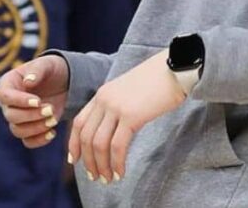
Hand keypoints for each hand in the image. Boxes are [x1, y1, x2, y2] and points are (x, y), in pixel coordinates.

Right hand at [0, 54, 69, 148]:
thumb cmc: (52, 69)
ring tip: (53, 119)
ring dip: (36, 128)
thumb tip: (27, 82)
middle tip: (50, 109)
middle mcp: (9, 103)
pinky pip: (28, 141)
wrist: (65, 82)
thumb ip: (37, 70)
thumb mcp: (47, 64)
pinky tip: (53, 132)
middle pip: (11, 116)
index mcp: (8, 83)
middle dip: (31, 115)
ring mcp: (18, 117)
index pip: (5, 96)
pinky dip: (40, 140)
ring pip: (18, 131)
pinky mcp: (29, 129)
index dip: (20, 101)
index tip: (38, 101)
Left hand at [67, 49, 185, 183]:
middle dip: (88, 160)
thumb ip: (118, 107)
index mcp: (102, 94)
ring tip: (108, 179)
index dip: (73, 144)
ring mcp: (116, 107)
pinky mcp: (131, 116)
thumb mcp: (129, 92)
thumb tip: (115, 129)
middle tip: (95, 177)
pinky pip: (117, 146)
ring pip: (98, 144)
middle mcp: (104, 99)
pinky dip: (117, 162)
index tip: (74, 160)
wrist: (174, 67)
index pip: (78, 122)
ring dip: (102, 165)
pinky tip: (121, 172)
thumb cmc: (157, 81)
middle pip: (85, 136)